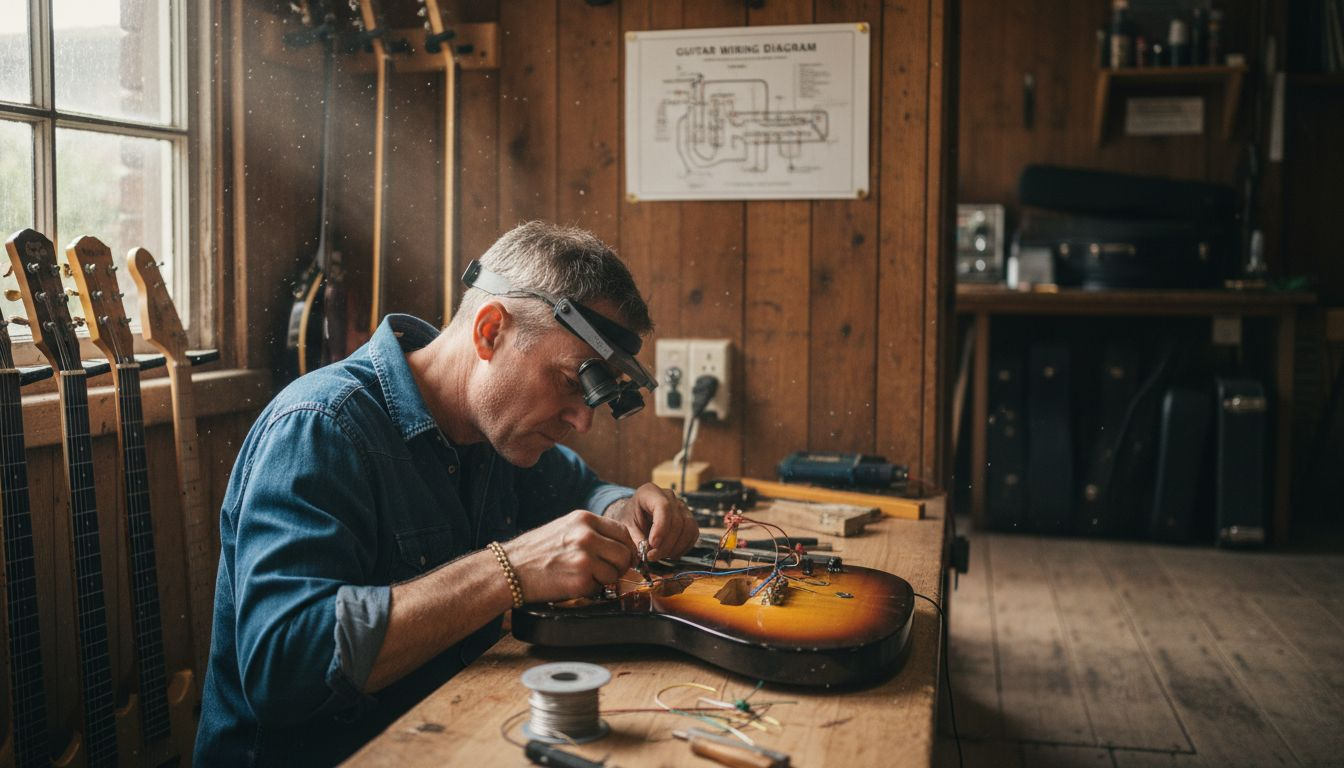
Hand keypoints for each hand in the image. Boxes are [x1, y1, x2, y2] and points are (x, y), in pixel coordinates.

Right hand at [502, 510, 637, 602]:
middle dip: (620, 566)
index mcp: (584, 519)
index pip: (622, 532)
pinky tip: (573, 584)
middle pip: (624, 553)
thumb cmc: (534, 551)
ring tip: (585, 577)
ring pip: (615, 572)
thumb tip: (619, 546)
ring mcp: (585, 558)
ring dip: (605, 580)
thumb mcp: (564, 528)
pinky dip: (591, 590)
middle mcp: (587, 535)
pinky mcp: (581, 580)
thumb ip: (591, 532)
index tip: (622, 557)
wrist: (509, 570)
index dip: (626, 547)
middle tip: (608, 572)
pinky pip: (600, 588)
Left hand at [604, 483, 699, 562]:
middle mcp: (669, 496)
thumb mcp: (625, 525)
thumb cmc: (630, 518)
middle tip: (652, 556)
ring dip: (675, 547)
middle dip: (665, 544)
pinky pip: (693, 533)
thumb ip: (635, 536)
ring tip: (660, 556)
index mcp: (650, 492)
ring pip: (688, 527)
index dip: (661, 527)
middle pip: (676, 521)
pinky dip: (683, 547)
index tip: (653, 544)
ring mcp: (681, 506)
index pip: (663, 506)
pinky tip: (670, 553)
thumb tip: (645, 550)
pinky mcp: (689, 518)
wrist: (637, 516)